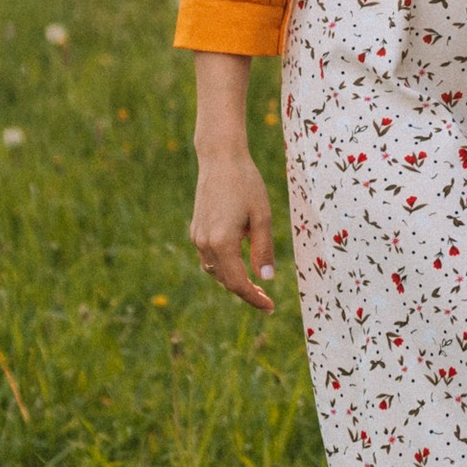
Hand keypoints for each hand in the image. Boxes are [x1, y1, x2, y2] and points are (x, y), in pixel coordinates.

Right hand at [192, 150, 279, 312]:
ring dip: (233, 280)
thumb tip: (267, 278)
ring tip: (255, 285)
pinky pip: (209, 257)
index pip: (238, 283)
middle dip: (246, 292)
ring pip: (215, 271)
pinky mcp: (196, 229)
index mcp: (222, 242)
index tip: (270, 307)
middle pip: (226, 280)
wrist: (220, 159)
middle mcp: (205, 243)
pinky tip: (238, 263)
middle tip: (267, 299)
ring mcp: (197, 236)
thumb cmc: (247, 184)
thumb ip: (263, 250)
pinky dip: (224, 266)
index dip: (254, 298)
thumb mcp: (262, 217)